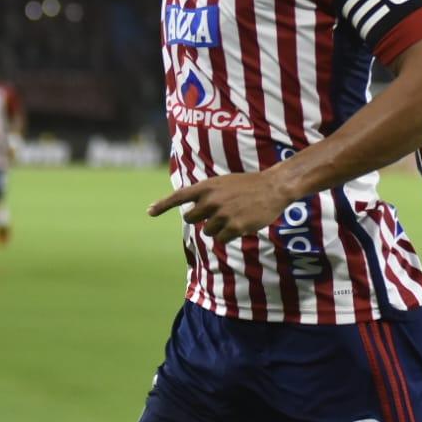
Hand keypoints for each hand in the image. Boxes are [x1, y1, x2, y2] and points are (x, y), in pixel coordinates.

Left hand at [147, 171, 292, 243]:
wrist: (273, 187)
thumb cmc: (247, 185)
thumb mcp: (223, 183)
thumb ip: (206, 194)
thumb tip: (191, 212)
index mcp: (207, 187)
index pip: (179, 196)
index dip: (162, 205)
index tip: (149, 212)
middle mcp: (211, 200)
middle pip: (190, 219)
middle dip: (200, 219)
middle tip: (216, 214)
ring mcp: (222, 214)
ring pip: (207, 231)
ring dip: (217, 228)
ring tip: (234, 216)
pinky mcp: (234, 227)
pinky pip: (222, 239)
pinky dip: (228, 235)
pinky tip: (240, 224)